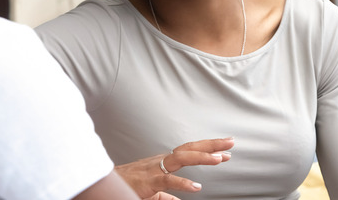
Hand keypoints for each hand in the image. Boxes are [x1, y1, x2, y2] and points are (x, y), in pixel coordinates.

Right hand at [116, 137, 234, 198]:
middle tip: (231, 142)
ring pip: (182, 158)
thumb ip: (167, 196)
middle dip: (211, 144)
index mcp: (165, 161)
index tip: (226, 149)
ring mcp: (156, 169)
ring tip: (220, 158)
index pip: (190, 151)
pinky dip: (183, 184)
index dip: (208, 149)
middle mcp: (162, 161)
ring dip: (202, 157)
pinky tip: (196, 188)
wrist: (107, 184)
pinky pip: (168, 181)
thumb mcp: (153, 191)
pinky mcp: (149, 181)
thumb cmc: (130, 185)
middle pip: (190, 148)